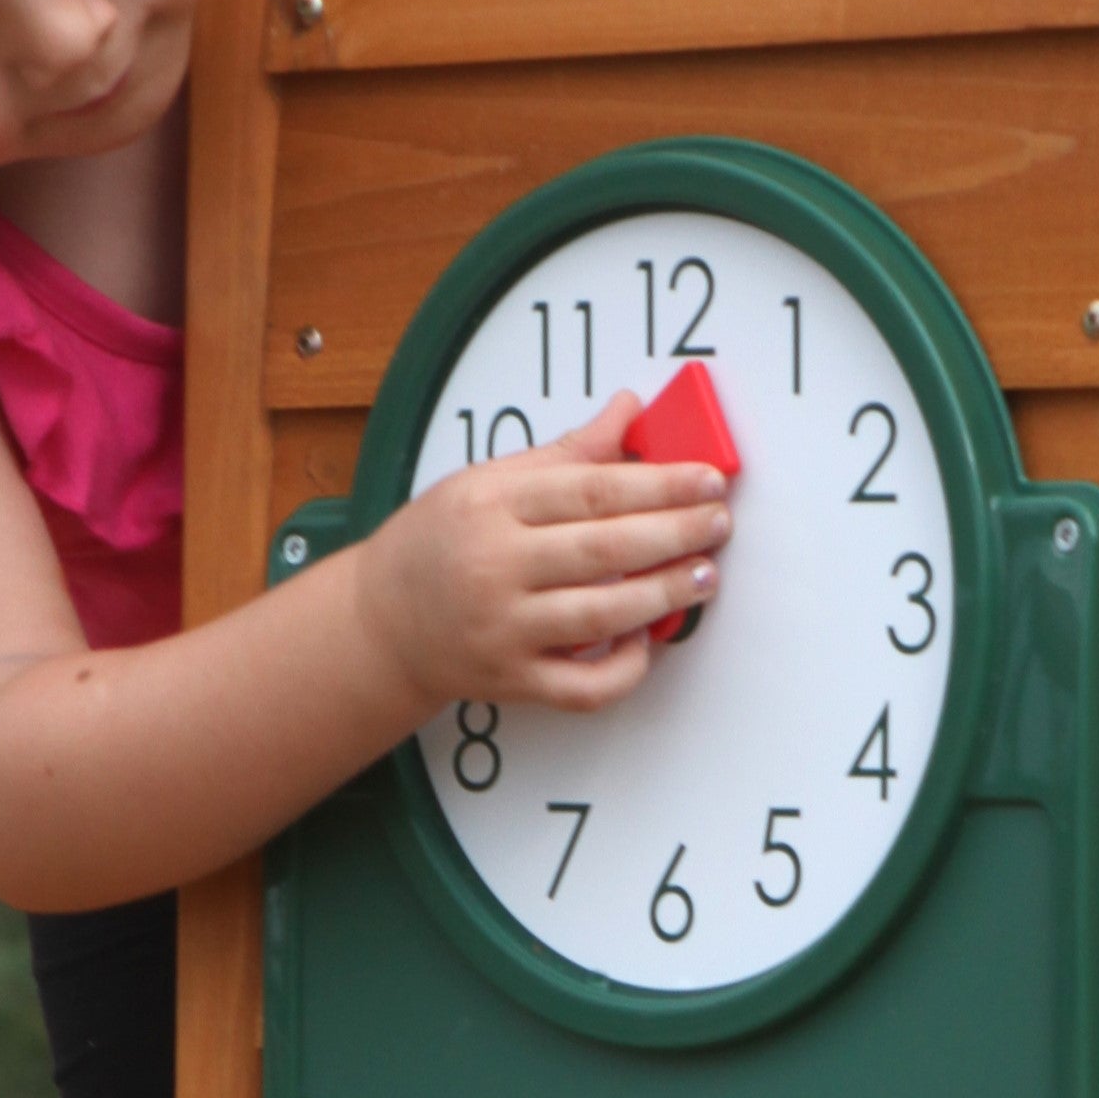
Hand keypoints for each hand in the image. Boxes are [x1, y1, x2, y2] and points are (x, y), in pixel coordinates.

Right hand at [351, 390, 731, 717]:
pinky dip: (625, 669)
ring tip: (704, 574)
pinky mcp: (513, 680)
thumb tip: (629, 411)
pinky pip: (583, 687)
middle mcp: (495, 567)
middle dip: (676, 534)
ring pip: (603, 616)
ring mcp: (503, 629)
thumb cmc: (438, 543)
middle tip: (718, 522)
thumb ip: (566, 452)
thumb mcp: (487, 480)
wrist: (380, 621)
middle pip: (606, 549)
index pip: (594, 490)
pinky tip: (647, 641)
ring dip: (665, 595)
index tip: (707, 479)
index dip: (661, 484)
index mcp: (491, 506)